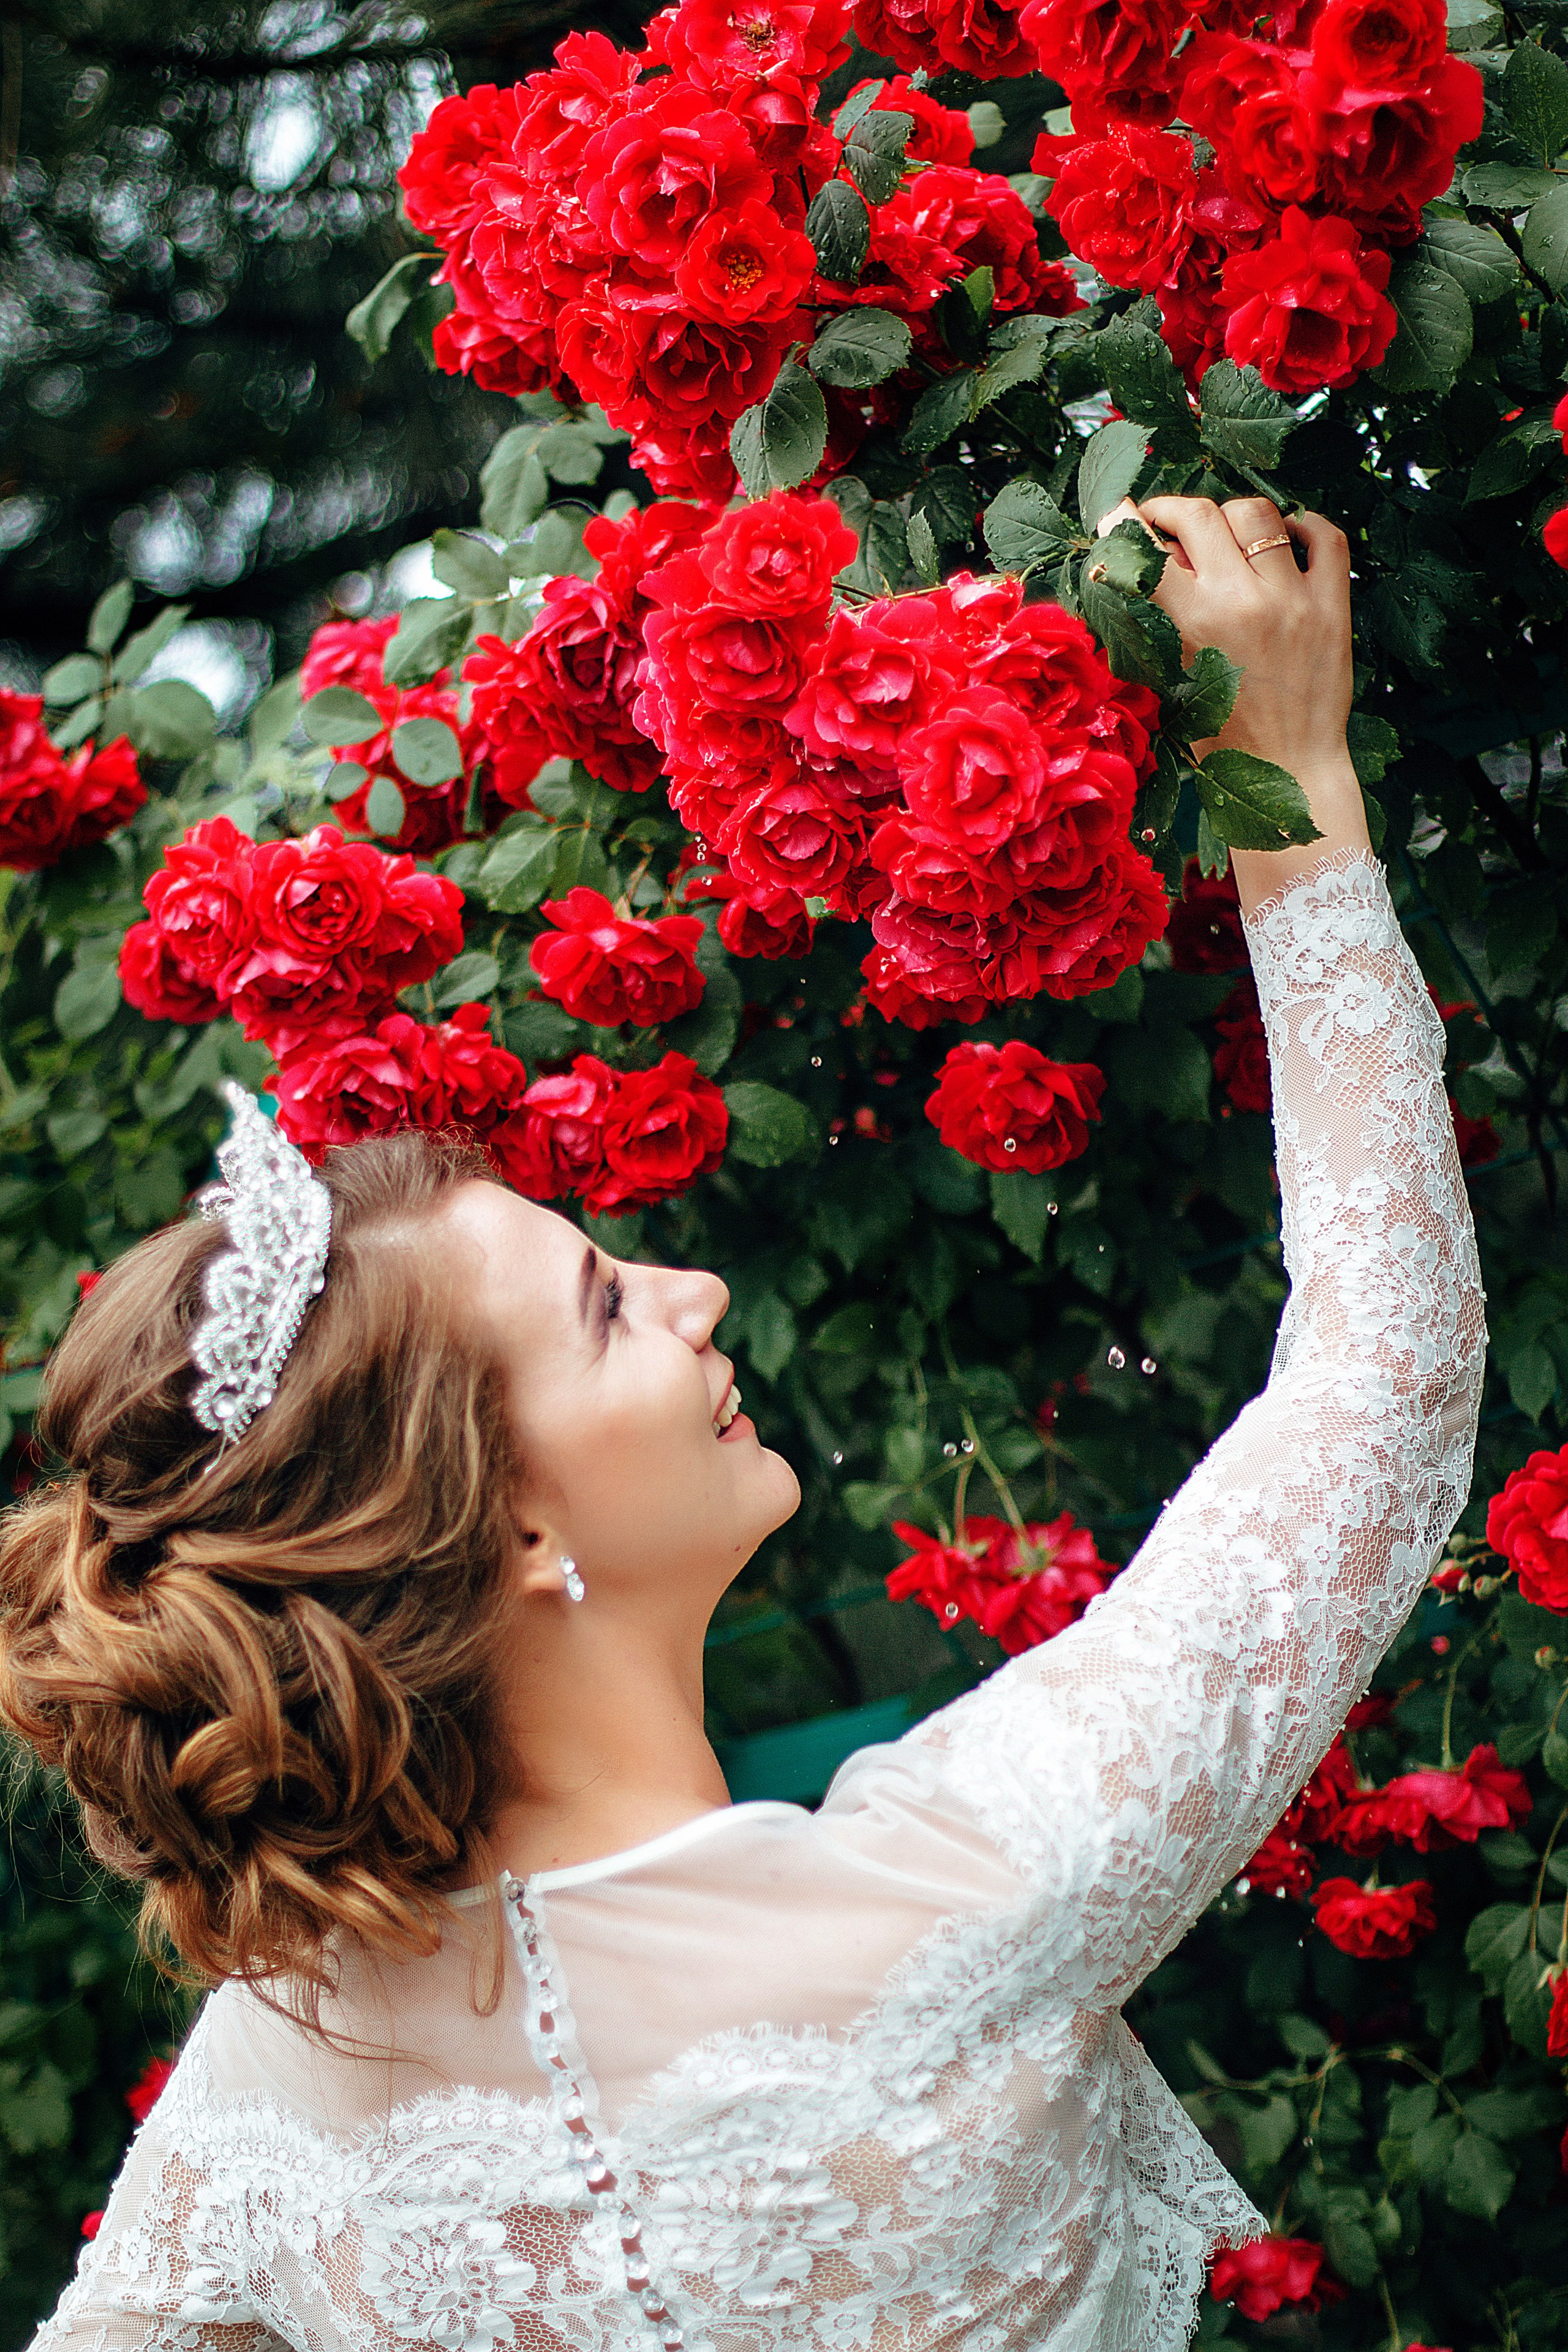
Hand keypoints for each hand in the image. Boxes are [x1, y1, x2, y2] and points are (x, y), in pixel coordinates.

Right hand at [1099, 492, 1367, 911]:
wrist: (1290, 775)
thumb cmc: (1223, 739)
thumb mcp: (1177, 680)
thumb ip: (1167, 619)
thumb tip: (1159, 560)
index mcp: (1196, 624)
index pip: (1149, 550)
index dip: (1124, 524)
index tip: (1116, 517)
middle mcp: (1245, 601)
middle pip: (1200, 513)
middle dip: (1171, 507)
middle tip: (1162, 518)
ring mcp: (1294, 599)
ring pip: (1258, 513)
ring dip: (1231, 515)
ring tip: (1224, 533)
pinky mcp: (1333, 606)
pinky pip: (1327, 537)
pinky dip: (1305, 524)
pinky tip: (1286, 536)